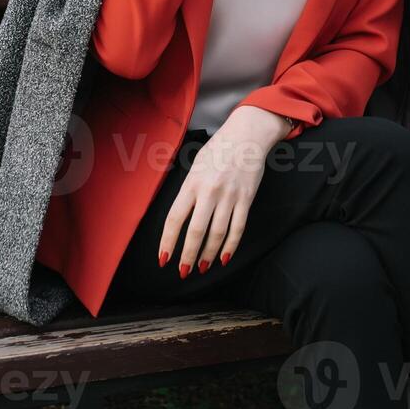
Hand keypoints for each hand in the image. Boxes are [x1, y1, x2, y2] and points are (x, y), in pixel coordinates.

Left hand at [158, 106, 290, 276]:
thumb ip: (187, 191)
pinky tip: (223, 257)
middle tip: (182, 271)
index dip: (168, 242)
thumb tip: (179, 218)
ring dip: (208, 254)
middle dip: (188, 256)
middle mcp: (209, 191)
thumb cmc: (217, 151)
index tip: (163, 258)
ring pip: (217, 234)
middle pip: (196, 231)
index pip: (175, 218)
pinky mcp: (246, 199)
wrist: (246, 136)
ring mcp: (229, 196)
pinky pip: (237, 228)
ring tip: (202, 267)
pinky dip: (230, 246)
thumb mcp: (194, 166)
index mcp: (192, 183)